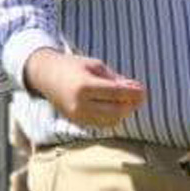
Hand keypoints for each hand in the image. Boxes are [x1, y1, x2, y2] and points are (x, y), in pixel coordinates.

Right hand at [24, 48, 145, 127]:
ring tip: (125, 99)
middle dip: (131, 104)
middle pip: (117, 111)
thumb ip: (116, 79)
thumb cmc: (73, 66)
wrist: (46, 76)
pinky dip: (113, 117)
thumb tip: (137, 90)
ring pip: (112, 121)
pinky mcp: (77, 122)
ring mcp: (77, 116)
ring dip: (123, 111)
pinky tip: (115, 106)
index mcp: (84, 86)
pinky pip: (102, 124)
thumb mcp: (96, 66)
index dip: (134, 93)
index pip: (117, 94)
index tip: (143, 90)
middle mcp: (80, 105)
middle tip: (139, 96)